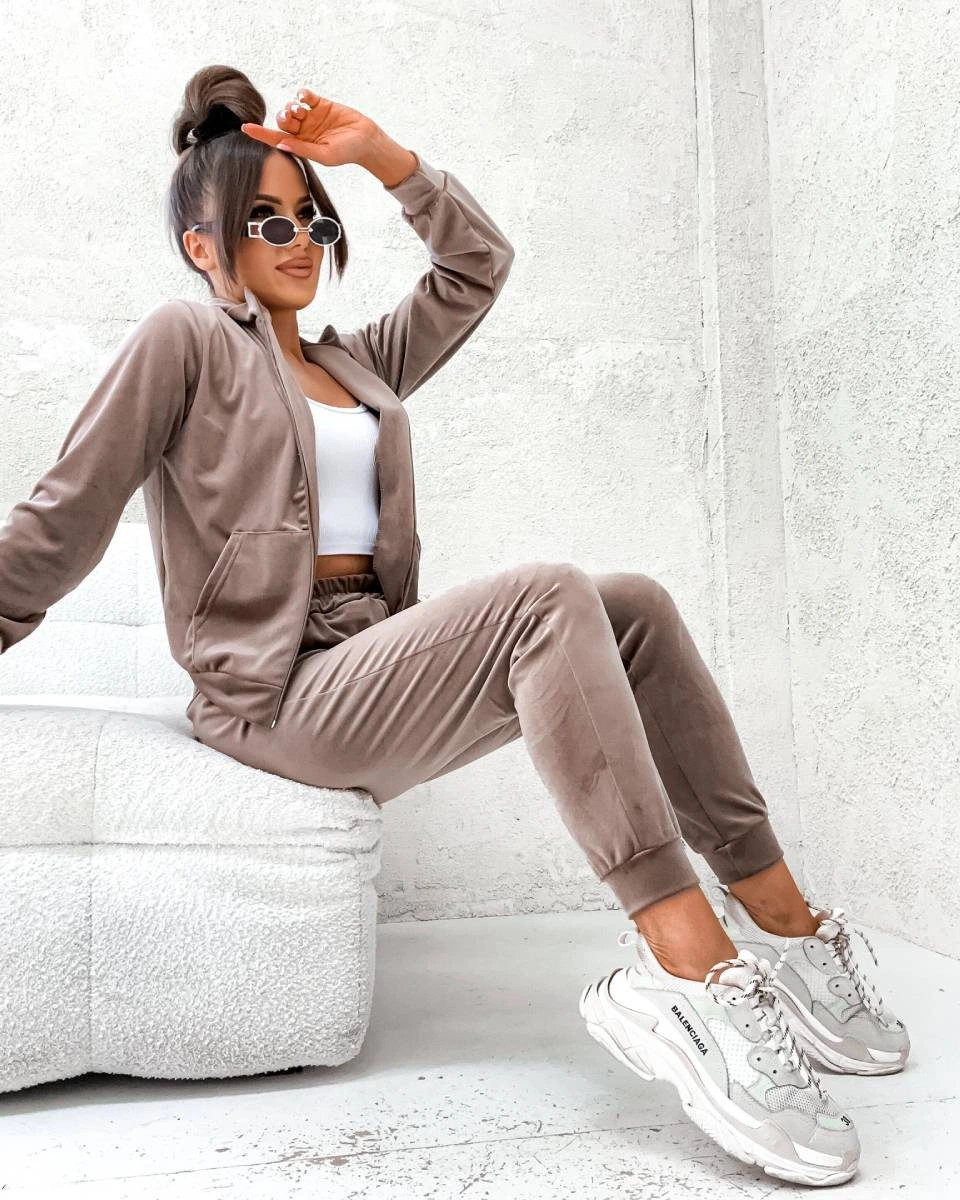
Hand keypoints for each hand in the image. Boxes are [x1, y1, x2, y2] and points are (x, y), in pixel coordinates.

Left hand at [240, 89, 379, 167]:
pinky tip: (306, 98)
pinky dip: (302, 94)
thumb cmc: (348, 152)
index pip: (276, 139)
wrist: (367, 139)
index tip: (245, 127)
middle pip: (282, 121)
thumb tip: (282, 144)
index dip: (261, 134)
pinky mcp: (320, 104)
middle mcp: (304, 131)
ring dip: (291, 106)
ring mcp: (311, 117)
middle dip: (283, 117)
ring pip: (291, 107)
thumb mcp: (326, 155)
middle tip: (292, 117)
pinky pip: (304, 96)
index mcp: (302, 145)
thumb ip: (304, 150)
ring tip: (302, 110)